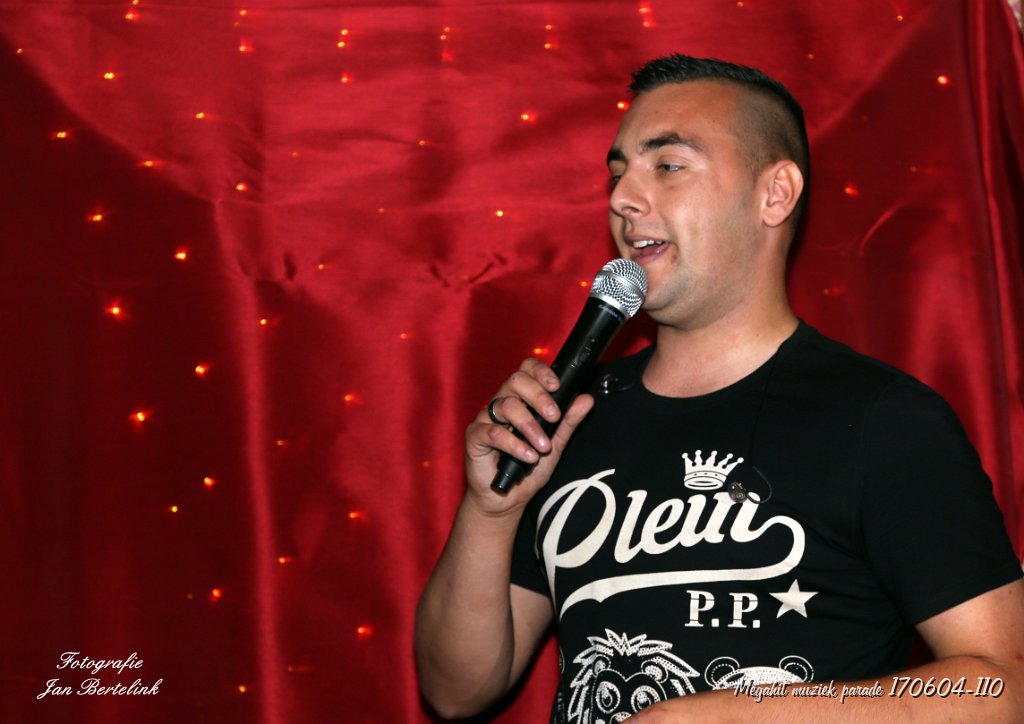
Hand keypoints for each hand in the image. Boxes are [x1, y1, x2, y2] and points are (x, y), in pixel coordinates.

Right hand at [464, 358, 593, 515]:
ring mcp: (486, 419)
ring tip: (542, 447)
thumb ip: (568, 421)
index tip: (557, 386)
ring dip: (529, 425)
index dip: (541, 372)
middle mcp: (502, 404)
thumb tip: (586, 399)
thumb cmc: (528, 469)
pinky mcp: (475, 437)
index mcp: (521, 400)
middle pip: (515, 381)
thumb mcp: (555, 445)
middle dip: (538, 396)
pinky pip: (492, 432)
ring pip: (506, 405)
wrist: (507, 499)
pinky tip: (528, 457)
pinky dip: (514, 444)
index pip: (526, 371)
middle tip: (554, 416)